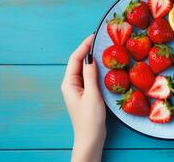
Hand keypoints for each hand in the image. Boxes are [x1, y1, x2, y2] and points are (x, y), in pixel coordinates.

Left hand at [61, 34, 105, 161]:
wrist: (90, 137)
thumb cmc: (90, 119)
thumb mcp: (92, 95)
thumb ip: (90, 75)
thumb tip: (90, 57)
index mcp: (69, 83)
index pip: (75, 59)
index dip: (84, 46)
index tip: (94, 36)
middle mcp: (71, 84)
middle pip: (78, 62)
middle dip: (87, 50)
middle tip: (100, 40)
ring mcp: (78, 89)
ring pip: (84, 69)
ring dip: (92, 59)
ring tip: (103, 50)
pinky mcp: (85, 93)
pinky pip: (89, 76)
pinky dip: (95, 69)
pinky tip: (104, 67)